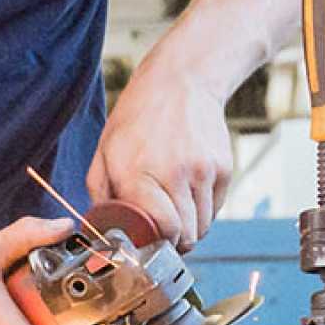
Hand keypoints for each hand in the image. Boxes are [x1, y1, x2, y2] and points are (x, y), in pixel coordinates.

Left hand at [87, 60, 230, 249]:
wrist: (182, 81)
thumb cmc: (139, 117)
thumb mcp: (106, 149)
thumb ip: (100, 193)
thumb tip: (102, 229)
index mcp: (139, 173)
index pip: (163, 230)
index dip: (158, 243)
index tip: (150, 242)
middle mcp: (176, 174)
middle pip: (186, 235)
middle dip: (174, 241)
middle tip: (163, 233)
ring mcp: (203, 172)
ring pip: (203, 226)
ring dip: (189, 227)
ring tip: (175, 210)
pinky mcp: (223, 168)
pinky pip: (216, 208)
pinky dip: (203, 210)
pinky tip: (189, 192)